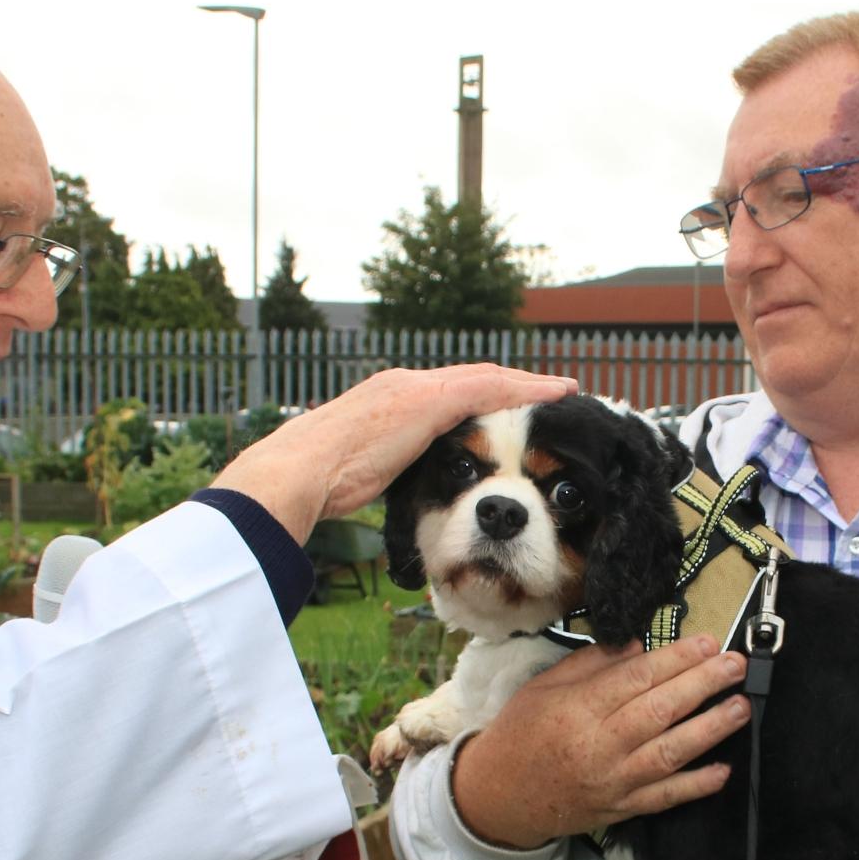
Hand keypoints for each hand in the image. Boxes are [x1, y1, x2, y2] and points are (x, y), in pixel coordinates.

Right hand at [210, 364, 574, 541]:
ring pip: (484, 378)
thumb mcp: (358, 466)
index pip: (448, 391)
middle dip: (511, 384)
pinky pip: (485, 390)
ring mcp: (414, 390)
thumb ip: (383, 463)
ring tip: (560, 391)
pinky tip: (549, 397)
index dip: (483, 395)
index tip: (510, 405)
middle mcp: (404, 384)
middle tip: (549, 392)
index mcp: (388, 398)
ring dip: (523, 384)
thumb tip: (385, 481)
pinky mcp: (424, 402)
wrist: (298, 470)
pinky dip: (519, 391)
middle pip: (472, 378)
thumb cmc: (316, 480)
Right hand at [449, 637, 747, 849]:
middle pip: (660, 710)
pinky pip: (665, 797)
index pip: (636, 678)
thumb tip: (638, 647)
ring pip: (670, 752)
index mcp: (578, 709)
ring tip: (740, 706)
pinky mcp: (621, 809)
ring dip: (710, 729)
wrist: (500, 796)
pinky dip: (696, 785)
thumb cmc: (521, 733)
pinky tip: (723, 770)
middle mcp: (599, 745)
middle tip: (735, 664)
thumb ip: (590, 666)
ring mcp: (614, 780)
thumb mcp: (543, 687)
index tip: (707, 642)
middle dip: (703, 684)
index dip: (676, 659)